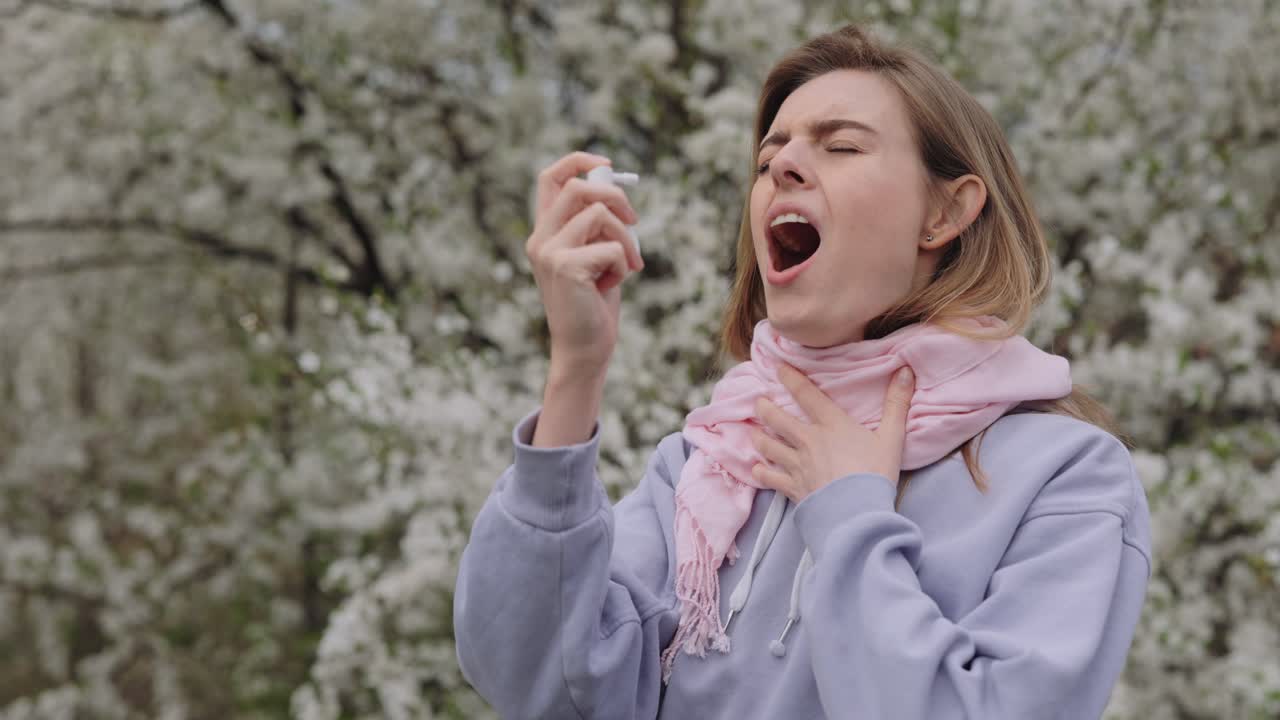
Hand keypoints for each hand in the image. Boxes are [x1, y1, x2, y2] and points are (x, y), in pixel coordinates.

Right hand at [526, 151, 643, 374]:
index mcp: (544, 232)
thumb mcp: (596, 255)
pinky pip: (612, 247)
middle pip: (578, 187)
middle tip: (634, 221)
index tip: (607, 165)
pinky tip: (612, 286)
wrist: (585, 349)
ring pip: (600, 214)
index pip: (550, 178)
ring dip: (626, 237)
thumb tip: (616, 186)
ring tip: (628, 265)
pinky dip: (623, 264)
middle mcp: (540, 239)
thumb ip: (598, 224)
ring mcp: (549, 252)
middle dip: (616, 198)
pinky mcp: (566, 267)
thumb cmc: (594, 304)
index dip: (578, 161)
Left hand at [750, 364, 915, 501]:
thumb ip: (897, 403)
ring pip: (768, 446)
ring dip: (759, 437)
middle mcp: (808, 440)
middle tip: (758, 402)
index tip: (778, 367)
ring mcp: (796, 464)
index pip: (806, 394)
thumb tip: (906, 371)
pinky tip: (757, 469)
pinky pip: (769, 477)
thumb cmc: (876, 474)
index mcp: (831, 424)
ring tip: (754, 432)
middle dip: (764, 408)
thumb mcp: (892, 437)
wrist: (858, 514)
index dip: (790, 378)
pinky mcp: (792, 487)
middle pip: (777, 419)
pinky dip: (760, 472)